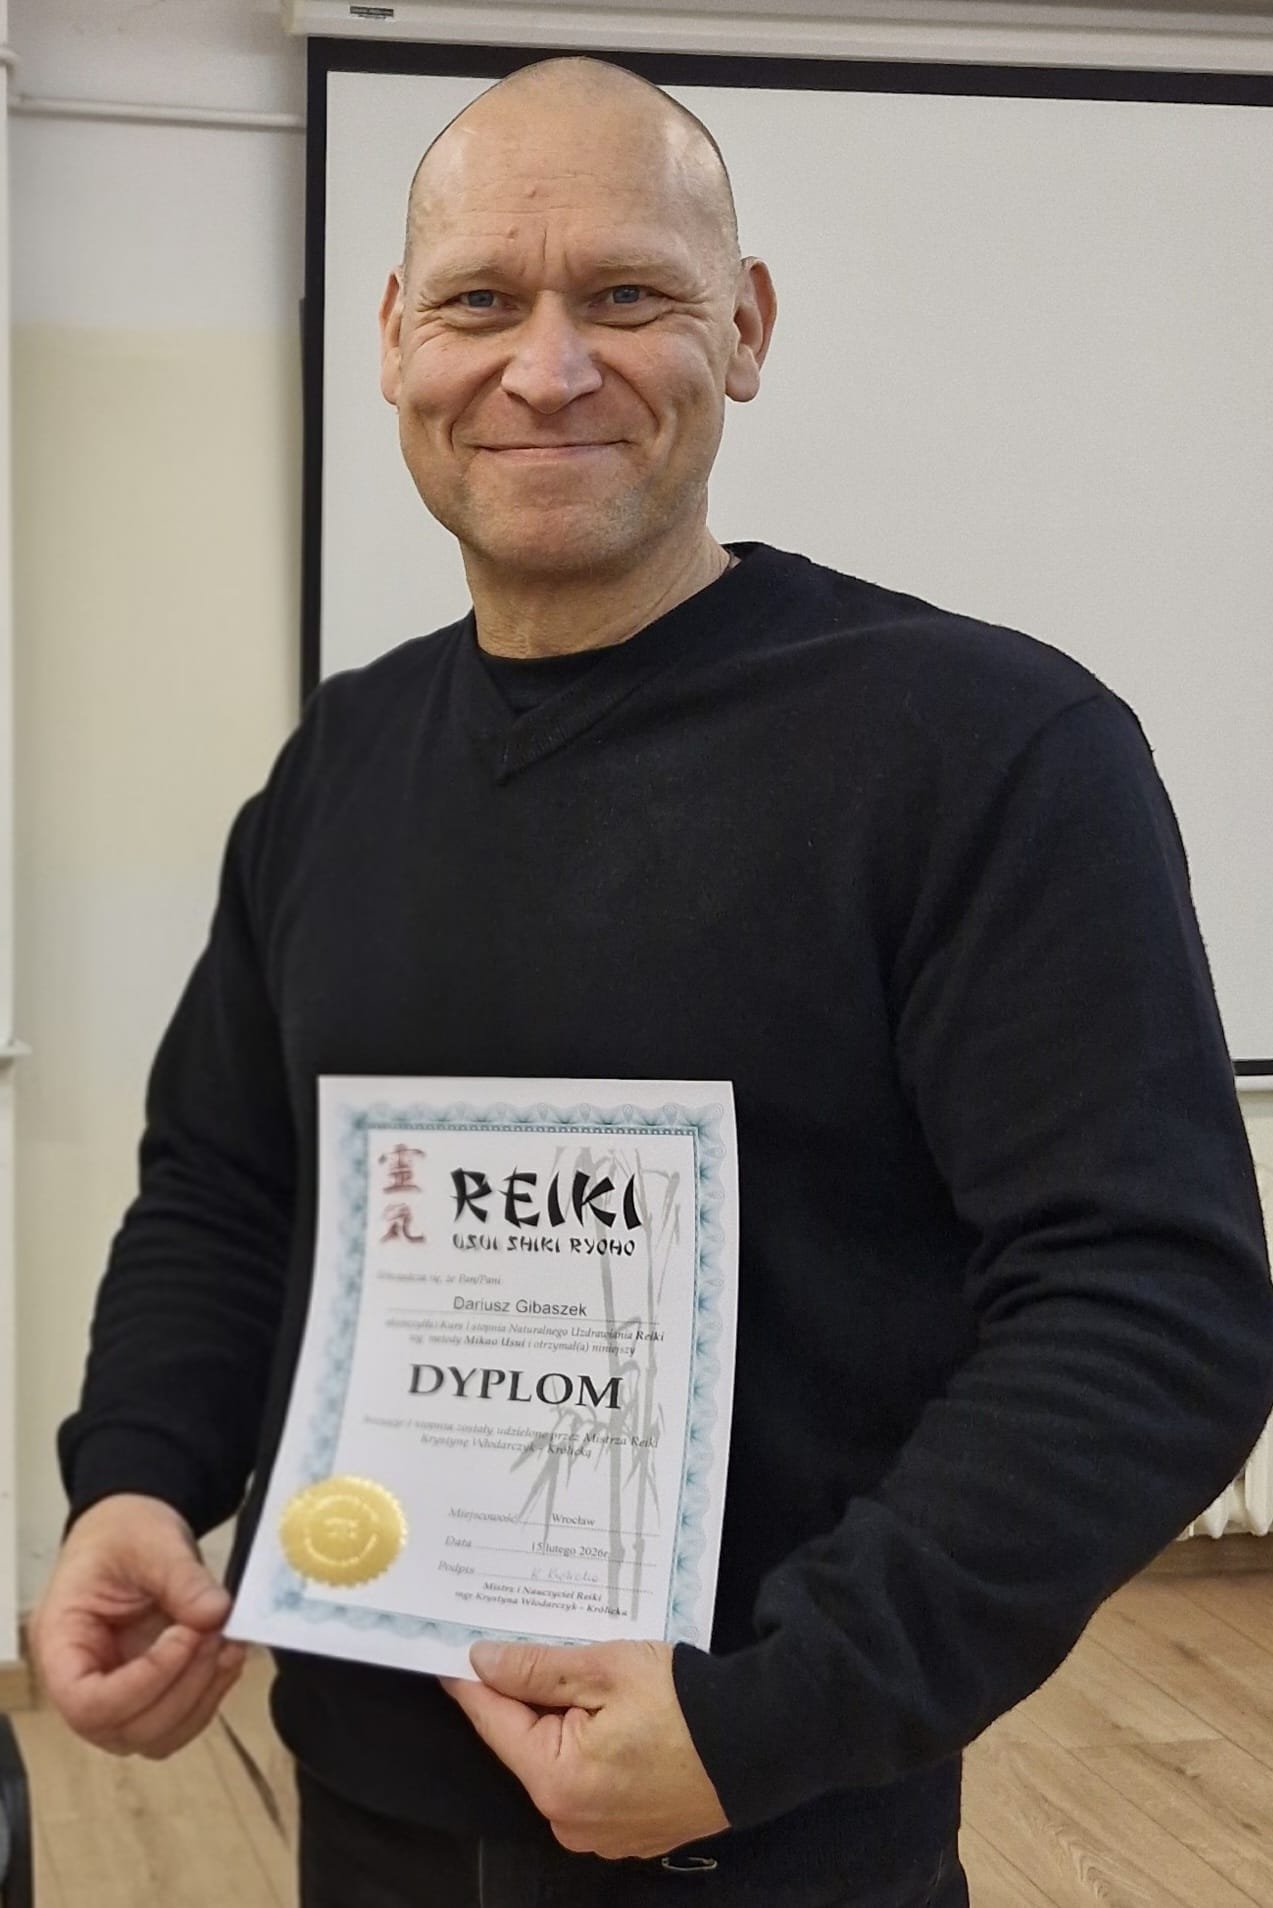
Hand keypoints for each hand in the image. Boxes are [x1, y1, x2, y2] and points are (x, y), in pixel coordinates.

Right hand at [29, 1492, 247, 1759]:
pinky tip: (228, 1654)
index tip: (185, 1637)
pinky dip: (210, 1695)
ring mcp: (116, 1693)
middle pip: (123, 1728)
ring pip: (155, 1736)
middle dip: (181, 1688)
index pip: (85, 1703)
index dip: (142, 1684)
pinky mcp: (150, 1692)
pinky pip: (178, 1721)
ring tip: (227, 1644)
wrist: (132, 1531)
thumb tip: (216, 1613)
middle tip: (216, 1636)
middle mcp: (82, 1680)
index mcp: (60, 1642)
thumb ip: (181, 1577)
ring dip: (200, 1697)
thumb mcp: (150, 1540)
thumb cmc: (122, 1533)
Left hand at [442, 1638, 728, 1859]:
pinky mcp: (627, 1833)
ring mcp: (599, 1834)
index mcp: (557, 1780)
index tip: (451, 1650)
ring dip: (561, 1723)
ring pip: (557, 1763)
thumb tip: (482, 1662)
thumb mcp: (606, 1668)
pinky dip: (590, 1750)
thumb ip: (537, 1669)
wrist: (761, 1743)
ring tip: (584, 1679)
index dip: (472, 1681)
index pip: (493, 1722)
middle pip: (526, 1744)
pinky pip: (588, 1784)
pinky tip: (614, 1718)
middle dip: (526, 1697)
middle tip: (531, 1646)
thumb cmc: (684, 1702)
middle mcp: (569, 1820)